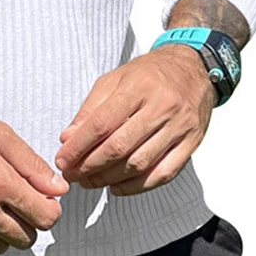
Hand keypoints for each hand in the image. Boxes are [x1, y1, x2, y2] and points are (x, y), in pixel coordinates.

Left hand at [54, 45, 215, 195]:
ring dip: (110, 178)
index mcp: (138, 87)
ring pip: (140, 163)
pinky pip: (164, 173)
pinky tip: (118, 187)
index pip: (102, 123)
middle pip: (120, 147)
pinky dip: (138, 186)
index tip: (63, 160)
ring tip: (90, 182)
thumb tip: (68, 138)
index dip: (79, 146)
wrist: (192, 69)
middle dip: (91, 166)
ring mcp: (180, 127)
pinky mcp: (192, 143)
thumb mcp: (115, 79)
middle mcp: (161, 106)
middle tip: (73, 175)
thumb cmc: (149, 74)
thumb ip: (91, 108)